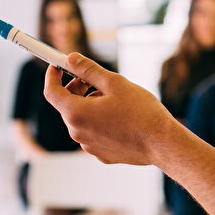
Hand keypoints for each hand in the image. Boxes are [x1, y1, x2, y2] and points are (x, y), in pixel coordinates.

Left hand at [44, 53, 180, 165]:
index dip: (52, 76)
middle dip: (76, 88)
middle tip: (93, 78)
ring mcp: (89, 147)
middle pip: (67, 106)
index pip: (51, 92)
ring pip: (82, 119)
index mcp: (76, 114)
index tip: (57, 66)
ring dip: (91, 105)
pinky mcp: (102, 154)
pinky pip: (94, 133)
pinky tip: (122, 117)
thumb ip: (89, 70)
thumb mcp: (115, 83)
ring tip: (116, 98)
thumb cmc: (141, 113)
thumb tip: (72, 59)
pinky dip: (101, 121)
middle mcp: (78, 133)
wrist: (162, 144)